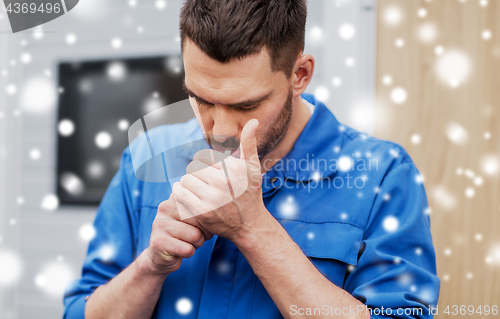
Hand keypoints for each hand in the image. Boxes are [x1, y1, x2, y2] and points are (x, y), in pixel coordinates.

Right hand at [146, 193, 212, 274]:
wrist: (162, 254)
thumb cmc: (184, 233)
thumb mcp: (194, 217)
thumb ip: (203, 208)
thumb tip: (220, 208)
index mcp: (175, 196)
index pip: (202, 205)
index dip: (208, 219)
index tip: (203, 225)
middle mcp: (165, 207)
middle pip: (200, 220)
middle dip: (204, 232)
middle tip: (197, 236)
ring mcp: (159, 224)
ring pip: (195, 236)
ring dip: (197, 244)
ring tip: (188, 242)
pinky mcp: (158, 241)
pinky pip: (188, 249)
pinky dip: (189, 253)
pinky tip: (180, 250)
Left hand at [172, 119, 267, 242]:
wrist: (250, 225)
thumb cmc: (250, 193)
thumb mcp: (253, 167)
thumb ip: (249, 143)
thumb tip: (253, 120)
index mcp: (233, 168)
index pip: (202, 156)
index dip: (204, 164)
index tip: (211, 173)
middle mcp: (223, 182)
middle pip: (192, 167)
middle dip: (196, 174)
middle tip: (204, 183)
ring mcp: (211, 198)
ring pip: (185, 180)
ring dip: (188, 184)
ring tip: (197, 190)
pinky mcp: (201, 212)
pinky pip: (180, 194)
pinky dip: (180, 194)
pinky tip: (189, 197)